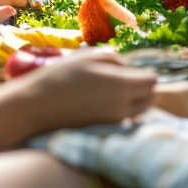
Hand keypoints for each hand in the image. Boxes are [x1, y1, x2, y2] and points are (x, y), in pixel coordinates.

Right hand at [16, 49, 156, 130]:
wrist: (36, 108)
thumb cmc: (60, 77)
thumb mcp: (89, 56)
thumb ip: (115, 59)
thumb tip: (127, 68)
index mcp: (122, 86)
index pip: (152, 81)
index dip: (145, 73)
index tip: (132, 69)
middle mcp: (123, 107)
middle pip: (150, 99)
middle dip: (144, 89)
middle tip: (126, 80)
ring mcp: (114, 122)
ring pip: (139, 112)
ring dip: (135, 102)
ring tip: (114, 92)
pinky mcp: (104, 131)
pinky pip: (125, 120)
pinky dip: (122, 112)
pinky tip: (104, 103)